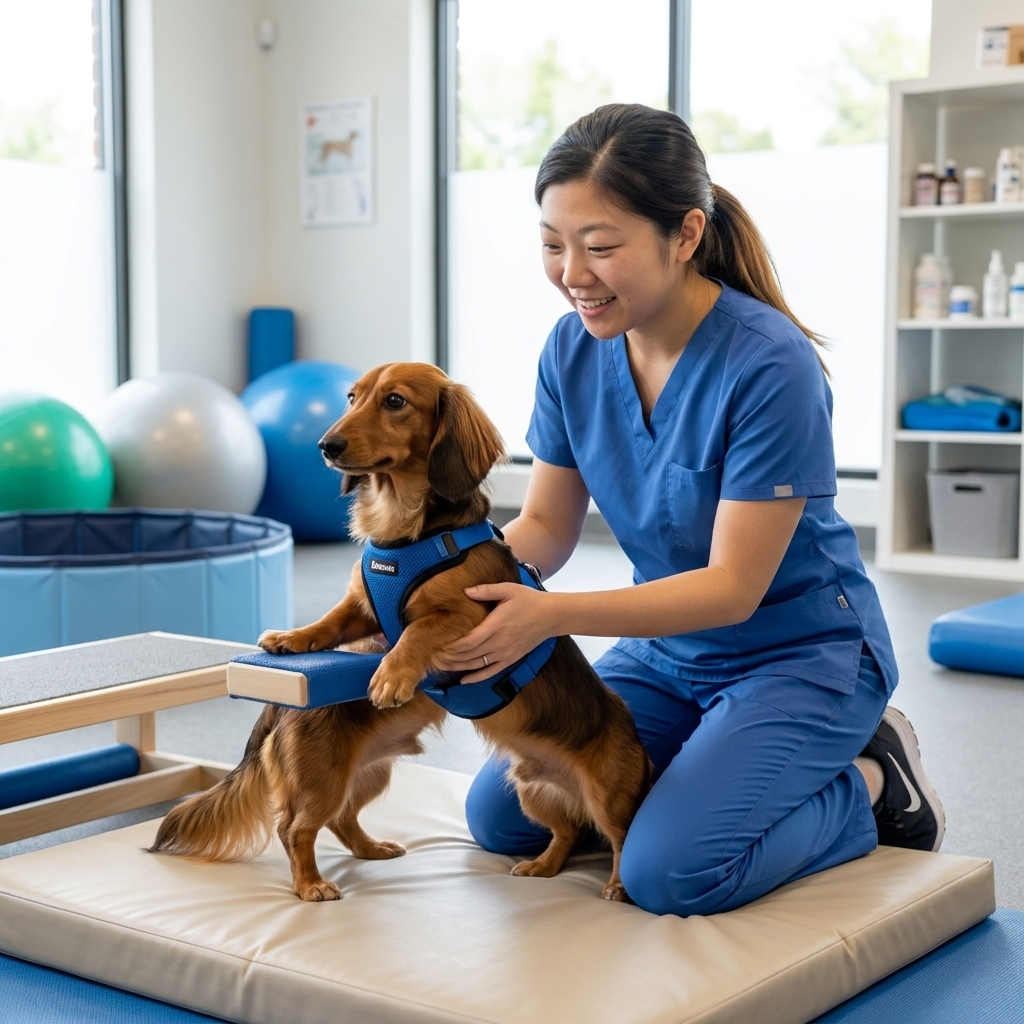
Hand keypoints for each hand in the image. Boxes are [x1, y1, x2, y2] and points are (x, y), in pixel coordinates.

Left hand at [436, 583, 557, 682]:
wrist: (550, 616)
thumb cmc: (528, 600)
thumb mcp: (507, 589)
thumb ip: (486, 591)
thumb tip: (466, 592)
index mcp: (496, 625)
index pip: (468, 641)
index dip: (451, 646)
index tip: (437, 645)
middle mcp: (499, 643)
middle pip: (468, 655)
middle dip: (449, 657)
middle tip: (432, 657)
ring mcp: (505, 654)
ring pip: (477, 665)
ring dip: (458, 667)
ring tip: (441, 666)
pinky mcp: (510, 659)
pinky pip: (491, 672)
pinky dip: (476, 678)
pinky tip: (463, 680)